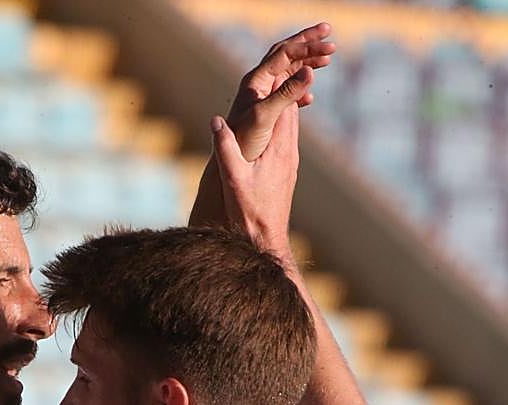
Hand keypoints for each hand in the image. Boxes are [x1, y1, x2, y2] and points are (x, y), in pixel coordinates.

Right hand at [211, 68, 311, 254]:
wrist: (267, 241)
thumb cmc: (249, 214)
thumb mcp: (233, 182)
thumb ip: (225, 150)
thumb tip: (216, 121)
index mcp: (278, 149)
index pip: (284, 106)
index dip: (281, 82)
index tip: (276, 61)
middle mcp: (289, 152)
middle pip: (291, 109)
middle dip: (285, 85)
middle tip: (279, 61)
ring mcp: (290, 161)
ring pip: (291, 122)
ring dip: (284, 102)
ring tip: (276, 82)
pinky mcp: (287, 170)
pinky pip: (287, 137)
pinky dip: (281, 121)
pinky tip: (272, 119)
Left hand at [226, 23, 333, 161]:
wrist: (228, 166)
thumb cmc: (242, 142)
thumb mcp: (265, 116)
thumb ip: (287, 93)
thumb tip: (310, 70)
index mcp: (256, 81)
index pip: (283, 52)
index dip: (307, 44)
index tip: (329, 41)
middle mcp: (258, 84)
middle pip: (284, 53)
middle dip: (307, 41)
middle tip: (328, 29)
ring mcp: (261, 97)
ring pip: (287, 71)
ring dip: (307, 62)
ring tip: (328, 59)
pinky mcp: (266, 111)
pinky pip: (286, 92)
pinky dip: (300, 89)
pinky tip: (310, 99)